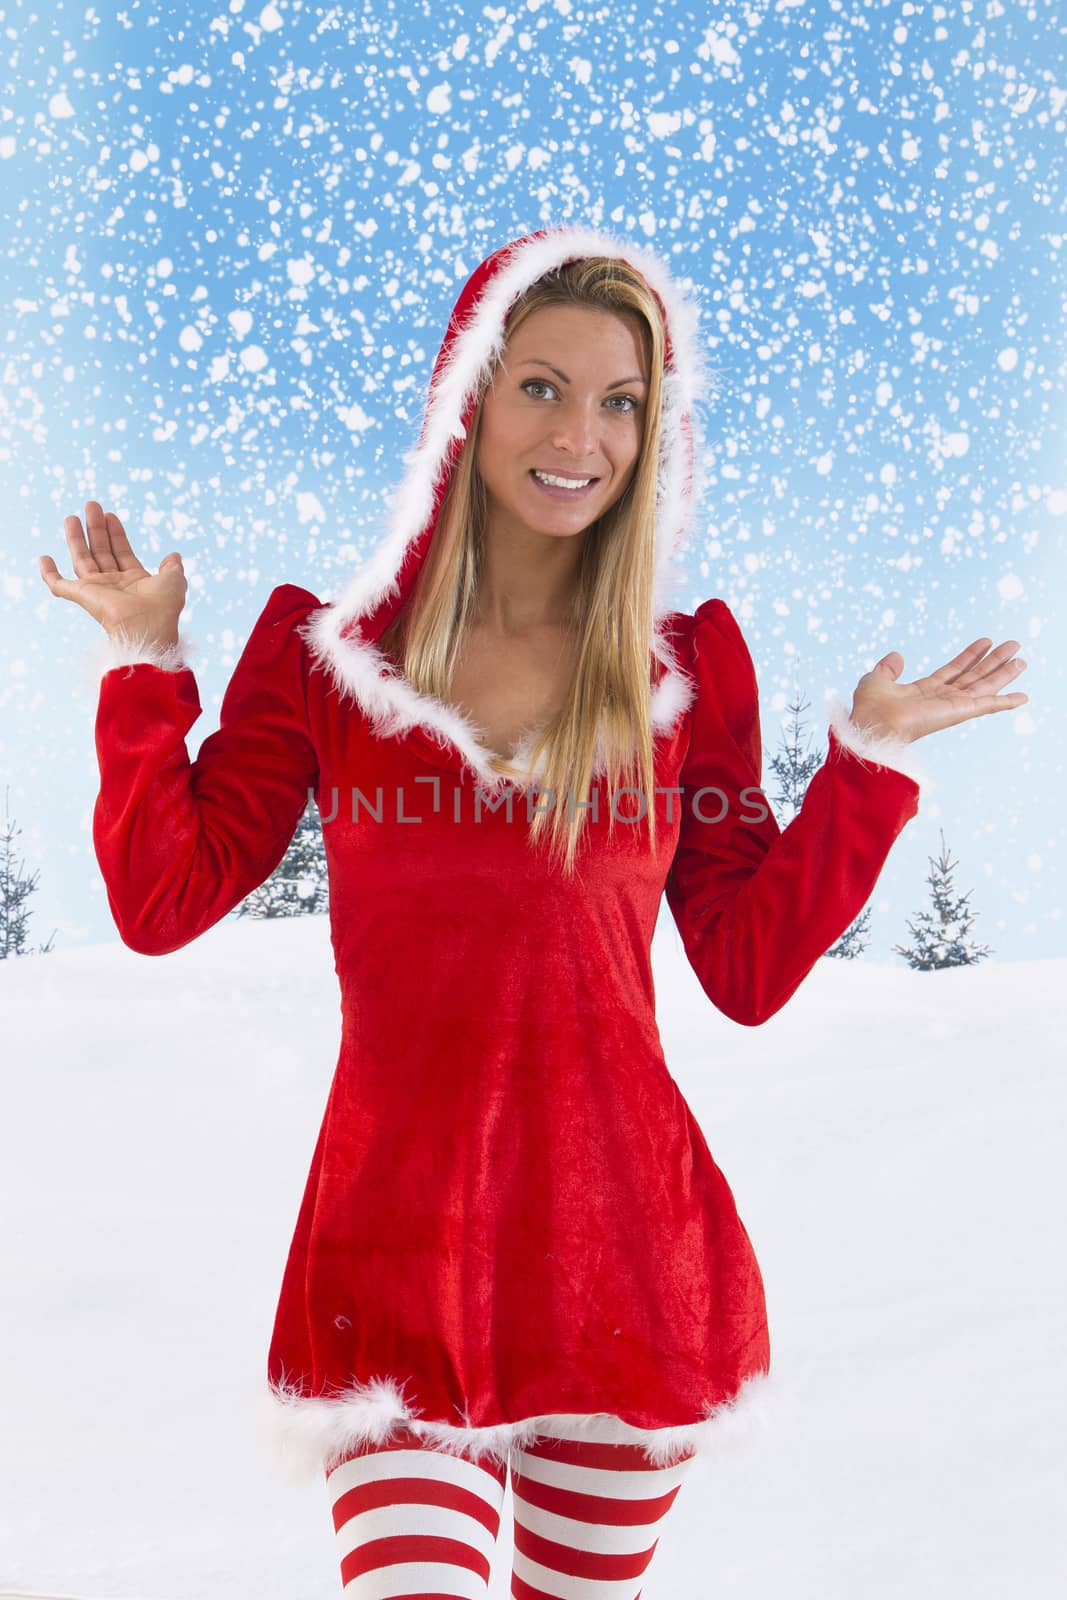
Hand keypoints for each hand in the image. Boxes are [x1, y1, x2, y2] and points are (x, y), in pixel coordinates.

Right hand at [38, 500, 186, 645]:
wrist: (148, 627)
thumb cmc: (163, 608)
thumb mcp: (175, 581)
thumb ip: (173, 567)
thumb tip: (174, 556)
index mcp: (134, 581)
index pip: (121, 551)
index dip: (116, 533)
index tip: (110, 515)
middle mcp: (114, 585)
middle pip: (101, 551)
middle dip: (96, 528)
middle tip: (92, 505)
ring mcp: (97, 590)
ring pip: (82, 559)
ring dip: (76, 538)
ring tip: (72, 517)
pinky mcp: (82, 596)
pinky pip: (59, 585)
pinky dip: (49, 573)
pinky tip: (43, 558)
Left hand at [850, 638, 1028, 744]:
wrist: (873, 726)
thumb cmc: (870, 709)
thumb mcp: (876, 679)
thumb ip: (888, 668)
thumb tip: (897, 656)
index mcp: (924, 692)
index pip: (953, 670)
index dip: (970, 655)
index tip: (986, 641)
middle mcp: (941, 699)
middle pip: (974, 676)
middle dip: (993, 661)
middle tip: (1013, 645)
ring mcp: (952, 706)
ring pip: (984, 686)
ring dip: (1004, 673)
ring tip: (1021, 659)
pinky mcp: (959, 712)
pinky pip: (987, 705)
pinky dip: (1006, 701)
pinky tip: (1023, 696)